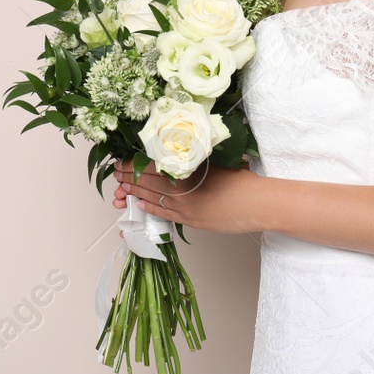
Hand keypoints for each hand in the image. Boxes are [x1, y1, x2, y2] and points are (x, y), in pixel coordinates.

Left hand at [110, 159, 266, 235]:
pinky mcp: (191, 220)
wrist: (257, 203)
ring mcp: (185, 207)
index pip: (152, 166)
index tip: (122, 162)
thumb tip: (179, 153)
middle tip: (116, 174)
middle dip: (129, 178)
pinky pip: (165, 214)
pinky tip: (141, 205)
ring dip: (135, 193)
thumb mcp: (217, 161)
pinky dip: (151, 208)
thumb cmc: (242, 180)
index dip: (134, 165)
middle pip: (148, 182)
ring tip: (122, 190)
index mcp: (188, 170)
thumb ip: (195, 159)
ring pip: (153, 198)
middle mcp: (183, 189)